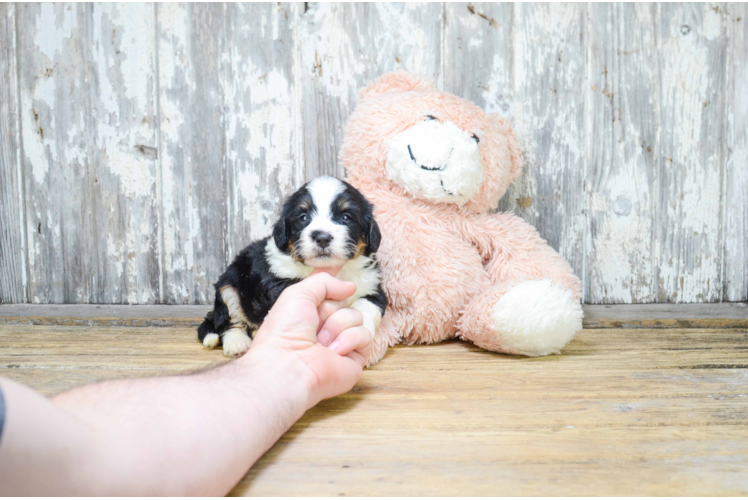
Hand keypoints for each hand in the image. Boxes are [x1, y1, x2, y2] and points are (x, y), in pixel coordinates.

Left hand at [246, 268, 371, 408]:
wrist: (288, 365)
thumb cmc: (285, 331)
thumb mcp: (299, 293)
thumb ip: (324, 281)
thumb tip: (350, 287)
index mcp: (308, 313)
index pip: (326, 290)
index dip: (333, 278)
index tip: (340, 261)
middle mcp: (325, 327)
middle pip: (344, 301)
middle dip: (331, 308)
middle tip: (315, 322)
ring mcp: (341, 342)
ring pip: (356, 316)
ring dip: (337, 325)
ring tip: (321, 342)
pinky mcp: (355, 358)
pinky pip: (365, 335)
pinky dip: (348, 340)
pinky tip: (333, 352)